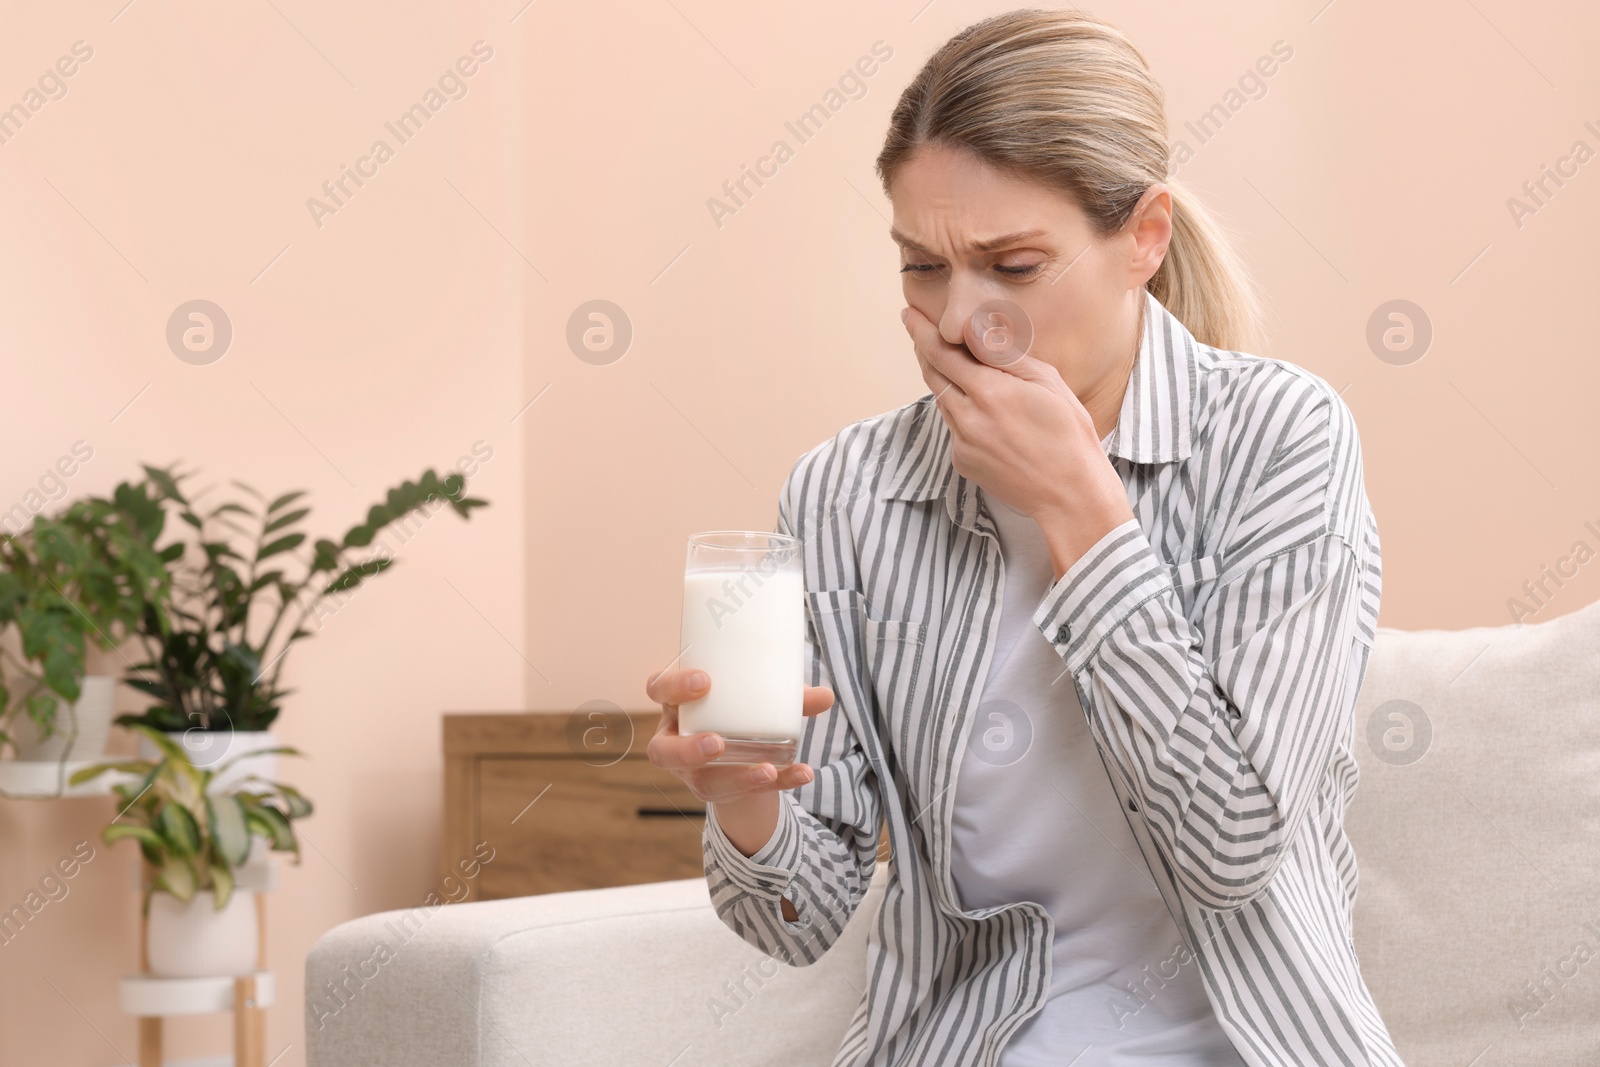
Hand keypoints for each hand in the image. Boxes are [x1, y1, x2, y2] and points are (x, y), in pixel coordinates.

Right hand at [644, 668, 830, 800]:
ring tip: (767, 770)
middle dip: (688, 750)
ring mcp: (691, 770)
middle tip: (717, 744)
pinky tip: (801, 774)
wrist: (736, 748)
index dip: (674, 686)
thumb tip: (825, 696)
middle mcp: (675, 737)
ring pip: (700, 781)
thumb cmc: (738, 707)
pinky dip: (776, 783)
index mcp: (676, 701)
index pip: (658, 689)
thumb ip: (788, 696)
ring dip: (735, 777)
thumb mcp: (754, 695)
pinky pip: (740, 792)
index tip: (705, 681)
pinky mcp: (716, 790)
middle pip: (664, 751)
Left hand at [903, 304, 1133, 573]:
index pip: (941, 353)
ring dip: (947, 382)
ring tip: (968, 372)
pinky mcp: (962, 462)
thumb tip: (974, 330)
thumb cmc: (1069, 434)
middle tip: (921, 330)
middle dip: (925, 351)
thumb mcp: (1047, 382)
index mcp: (990, 392)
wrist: (1070, 495)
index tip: (909, 314)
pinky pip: (954, 428)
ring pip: (943, 402)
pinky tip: (990, 418)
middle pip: (933, 375)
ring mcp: (962, 443)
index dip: (921, 331)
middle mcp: (968, 418)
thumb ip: (1005, 356)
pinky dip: (963, 414)